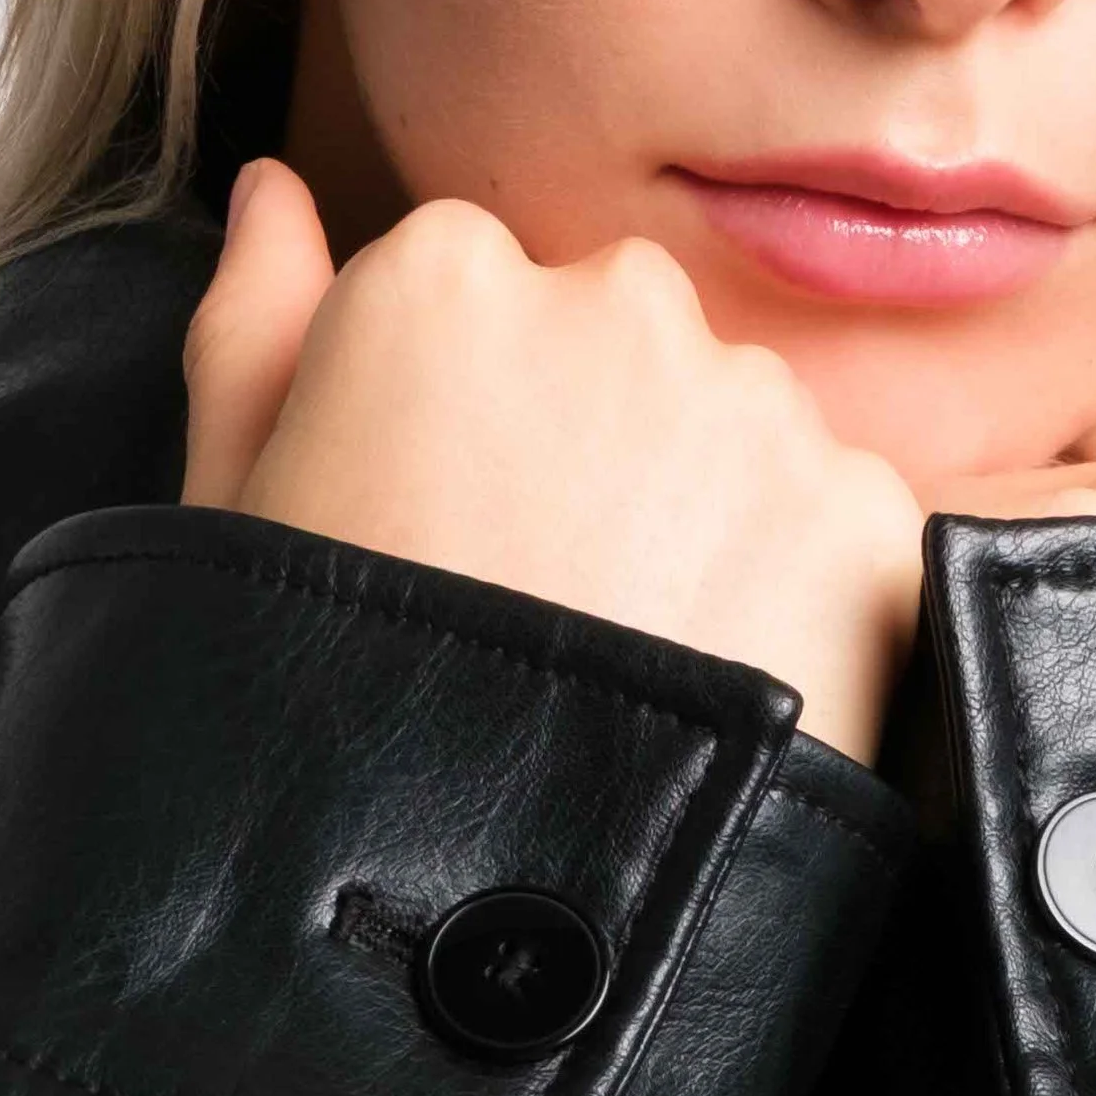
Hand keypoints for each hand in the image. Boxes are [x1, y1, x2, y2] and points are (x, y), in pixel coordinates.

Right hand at [182, 161, 926, 763]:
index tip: (439, 520)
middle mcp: (614, 296)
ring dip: (704, 512)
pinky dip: (796, 595)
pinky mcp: (861, 514)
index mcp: (442, 271)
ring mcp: (752, 404)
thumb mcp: (234, 500)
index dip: (455, 421)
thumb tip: (274, 190)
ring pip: (739, 427)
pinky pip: (837, 524)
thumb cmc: (309, 697)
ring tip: (632, 656)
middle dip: (596, 442)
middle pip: (621, 341)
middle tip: (543, 598)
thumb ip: (257, 316)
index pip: (478, 294)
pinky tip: (716, 685)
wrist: (460, 905)